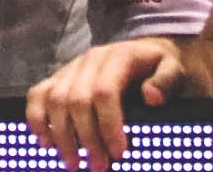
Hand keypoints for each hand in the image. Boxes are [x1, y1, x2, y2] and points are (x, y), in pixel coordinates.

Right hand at [28, 37, 206, 171]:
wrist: (143, 52)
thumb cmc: (159, 68)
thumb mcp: (174, 71)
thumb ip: (166, 81)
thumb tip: (151, 97)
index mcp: (118, 57)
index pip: (104, 92)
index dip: (108, 126)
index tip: (119, 154)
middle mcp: (89, 60)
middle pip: (76, 100)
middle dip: (86, 139)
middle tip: (99, 167)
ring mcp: (71, 68)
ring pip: (54, 100)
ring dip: (61, 136)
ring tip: (73, 163)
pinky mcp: (59, 77)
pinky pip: (38, 94)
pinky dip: (37, 119)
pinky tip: (45, 142)